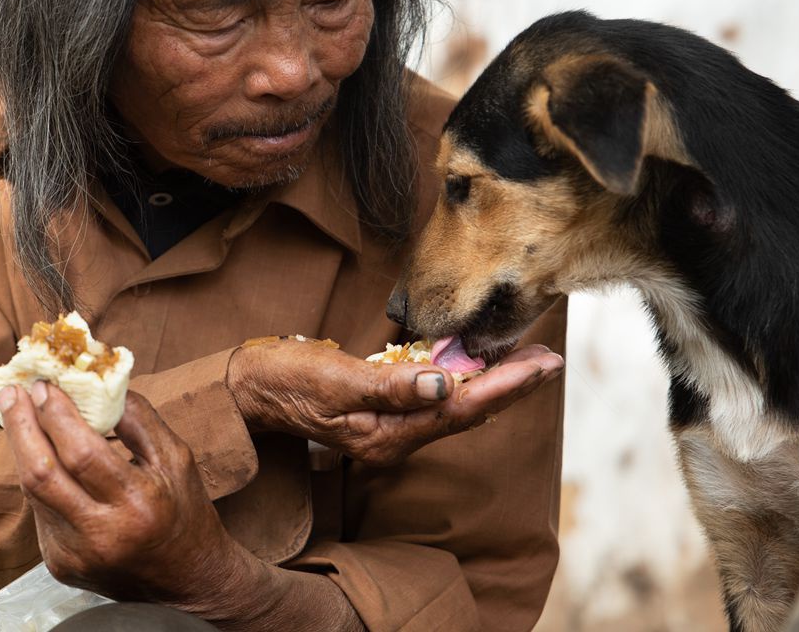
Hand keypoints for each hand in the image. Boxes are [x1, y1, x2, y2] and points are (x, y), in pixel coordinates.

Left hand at [1, 382, 266, 615]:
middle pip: (41, 474)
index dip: (56, 415)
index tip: (45, 384)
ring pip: (32, 493)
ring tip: (18, 413)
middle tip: (14, 392)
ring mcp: (75, 554)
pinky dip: (37, 478)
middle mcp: (101, 534)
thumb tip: (100, 384)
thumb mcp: (177, 460)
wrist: (186, 582)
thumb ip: (140, 420)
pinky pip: (40, 511)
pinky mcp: (60, 564)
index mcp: (138, 504)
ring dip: (22, 448)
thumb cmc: (185, 513)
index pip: (82, 453)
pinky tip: (40, 454)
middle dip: (21, 427)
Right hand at [226, 340, 563, 466]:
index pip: (461, 409)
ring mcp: (388, 427)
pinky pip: (432, 400)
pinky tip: (476, 368)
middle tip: (551, 360)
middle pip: (467, 412)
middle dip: (512, 386)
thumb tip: (444, 383)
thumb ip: (390, 385)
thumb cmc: (285, 380)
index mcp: (388, 435)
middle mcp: (396, 438)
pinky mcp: (380, 411)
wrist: (247, 388)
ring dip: (493, 383)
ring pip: (454, 406)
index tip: (543, 366)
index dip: (506, 387)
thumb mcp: (335, 379)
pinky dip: (461, 381)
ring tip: (529, 362)